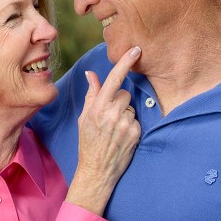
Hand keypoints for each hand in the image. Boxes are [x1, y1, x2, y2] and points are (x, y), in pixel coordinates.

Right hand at [66, 46, 141, 214]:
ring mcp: (126, 124)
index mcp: (98, 108)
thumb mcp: (84, 117)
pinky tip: (122, 136)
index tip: (136, 49)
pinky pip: (136, 120)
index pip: (114, 79)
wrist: (97, 171)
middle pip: (124, 94)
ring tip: (115, 129)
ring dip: (125, 114)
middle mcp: (113, 114)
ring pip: (131, 107)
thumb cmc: (88, 143)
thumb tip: (91, 74)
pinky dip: (130, 125)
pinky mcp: (136, 133)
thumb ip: (92, 94)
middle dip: (118, 101)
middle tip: (109, 116)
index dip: (125, 63)